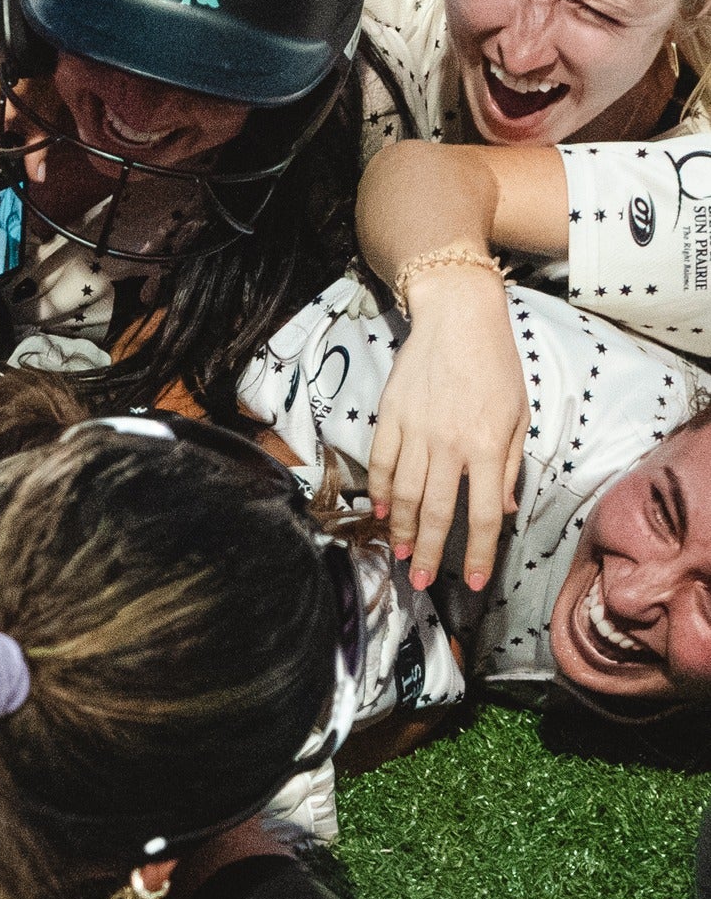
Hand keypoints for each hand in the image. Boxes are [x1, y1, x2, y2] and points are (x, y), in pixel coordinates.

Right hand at [366, 267, 526, 593]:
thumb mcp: (519, 415)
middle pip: (435, 511)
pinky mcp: (390, 414)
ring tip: (400, 554)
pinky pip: (381, 461)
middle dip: (429, 552)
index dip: (480, 552)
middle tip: (421, 581)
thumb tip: (501, 510)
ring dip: (400, 529)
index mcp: (487, 446)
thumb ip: (510, 466)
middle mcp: (449, 444)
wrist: (458, 317)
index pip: (483, 513)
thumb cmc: (496, 365)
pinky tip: (380, 511)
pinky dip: (379, 490)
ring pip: (403, 492)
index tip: (475, 580)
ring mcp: (415, 429)